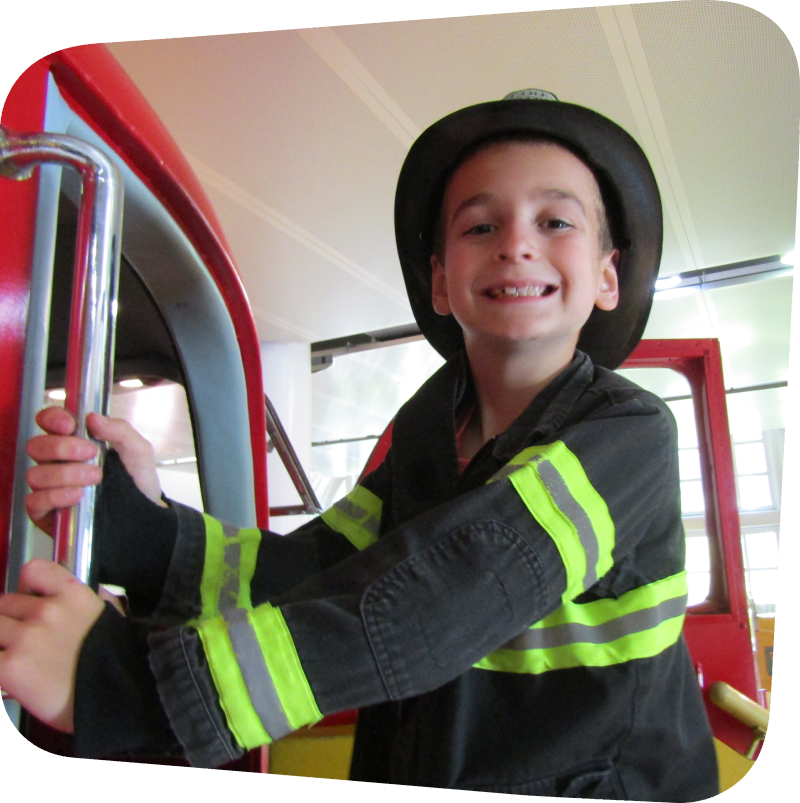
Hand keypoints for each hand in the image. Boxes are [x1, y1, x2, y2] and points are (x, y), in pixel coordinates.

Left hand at [0, 559, 104, 732]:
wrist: (118, 698)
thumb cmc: (119, 662)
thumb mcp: (113, 616)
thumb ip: (92, 600)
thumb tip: (79, 597)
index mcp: (74, 593)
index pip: (33, 570)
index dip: (27, 587)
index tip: (29, 600)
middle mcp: (47, 610)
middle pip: (4, 603)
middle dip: (11, 620)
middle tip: (24, 640)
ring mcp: (26, 638)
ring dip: (1, 642)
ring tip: (16, 657)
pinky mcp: (9, 668)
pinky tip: (8, 675)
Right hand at [26, 407, 165, 534]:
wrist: (143, 514)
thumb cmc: (137, 480)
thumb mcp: (137, 451)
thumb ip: (119, 430)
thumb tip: (93, 417)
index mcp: (74, 441)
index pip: (49, 421)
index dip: (53, 419)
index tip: (71, 425)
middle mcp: (56, 462)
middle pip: (36, 446)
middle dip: (62, 447)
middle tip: (91, 454)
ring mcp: (48, 487)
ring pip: (35, 474)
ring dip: (65, 474)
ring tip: (94, 478)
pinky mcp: (45, 512)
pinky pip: (34, 501)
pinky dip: (56, 496)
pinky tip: (77, 496)